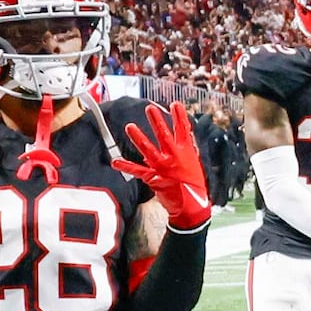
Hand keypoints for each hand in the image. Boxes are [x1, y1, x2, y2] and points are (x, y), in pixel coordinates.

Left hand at [107, 103, 215, 229]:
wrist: (192, 206)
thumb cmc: (195, 187)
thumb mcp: (194, 165)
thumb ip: (185, 151)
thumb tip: (180, 141)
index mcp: (186, 152)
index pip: (183, 130)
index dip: (179, 116)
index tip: (175, 104)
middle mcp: (174, 157)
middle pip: (164, 135)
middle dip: (157, 121)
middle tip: (149, 109)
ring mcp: (163, 166)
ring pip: (148, 149)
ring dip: (138, 137)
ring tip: (130, 126)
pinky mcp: (153, 177)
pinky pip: (137, 170)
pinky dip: (125, 166)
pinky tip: (115, 161)